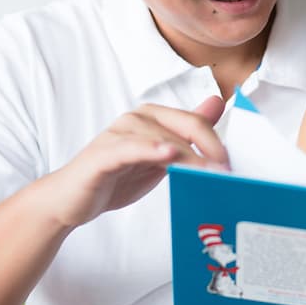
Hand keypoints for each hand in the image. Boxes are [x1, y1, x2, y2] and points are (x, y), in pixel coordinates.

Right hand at [53, 98, 227, 228]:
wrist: (71, 200)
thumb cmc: (115, 178)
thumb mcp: (158, 158)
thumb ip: (186, 134)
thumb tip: (217, 103)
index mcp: (152, 118)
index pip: (194, 121)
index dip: (217, 141)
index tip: (234, 165)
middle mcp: (136, 119)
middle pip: (184, 124)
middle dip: (210, 147)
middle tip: (227, 170)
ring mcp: (118, 134)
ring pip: (162, 138)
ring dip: (189, 156)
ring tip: (209, 172)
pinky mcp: (103, 155)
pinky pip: (129, 149)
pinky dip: (150, 149)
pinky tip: (167, 154)